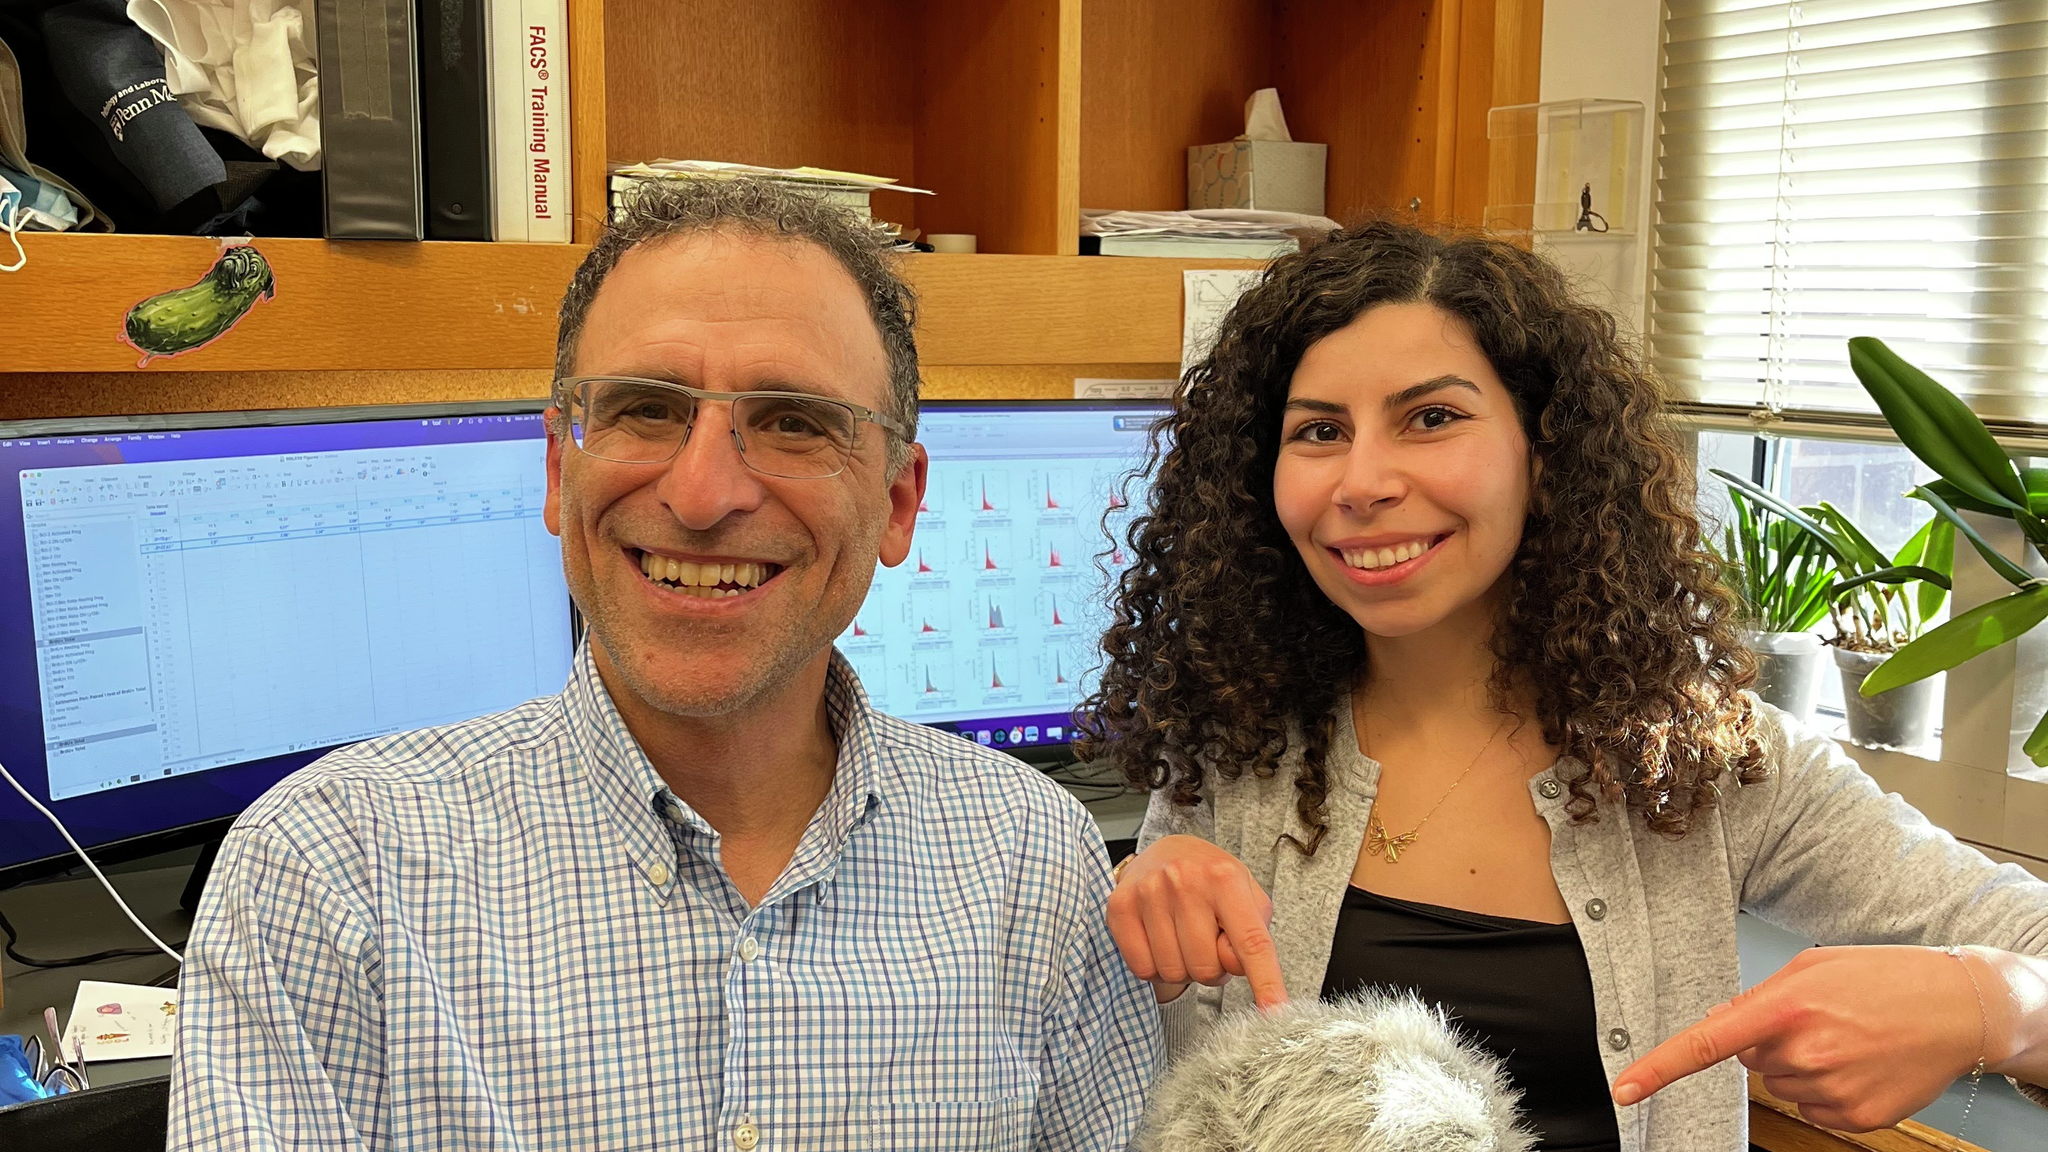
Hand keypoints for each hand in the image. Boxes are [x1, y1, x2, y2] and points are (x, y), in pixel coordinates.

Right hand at [1106, 835, 1287, 1008]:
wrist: (1166, 850)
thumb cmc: (1212, 882)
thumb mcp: (1247, 897)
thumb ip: (1253, 935)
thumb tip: (1235, 966)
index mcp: (1225, 878)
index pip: (1251, 941)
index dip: (1265, 981)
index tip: (1276, 1014)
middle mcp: (1185, 881)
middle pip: (1207, 969)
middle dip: (1211, 967)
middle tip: (1206, 941)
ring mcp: (1148, 892)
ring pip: (1173, 973)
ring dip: (1182, 967)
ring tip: (1183, 937)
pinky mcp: (1119, 907)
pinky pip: (1142, 969)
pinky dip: (1154, 966)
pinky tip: (1158, 940)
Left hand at [1612, 945, 2002, 1131]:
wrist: (1959, 1008)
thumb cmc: (1886, 978)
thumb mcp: (1813, 966)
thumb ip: (1759, 996)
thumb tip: (1721, 1021)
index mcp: (1786, 1007)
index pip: (1706, 1044)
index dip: (1659, 1068)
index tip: (1624, 1089)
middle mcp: (1805, 1052)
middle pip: (1750, 1060)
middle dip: (1772, 1042)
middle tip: (1820, 1020)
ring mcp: (1831, 1089)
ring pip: (1780, 1085)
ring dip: (1802, 1066)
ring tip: (1847, 1039)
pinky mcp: (1856, 1117)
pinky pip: (1812, 1109)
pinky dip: (1827, 1091)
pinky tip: (1859, 1064)